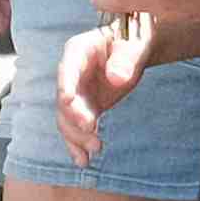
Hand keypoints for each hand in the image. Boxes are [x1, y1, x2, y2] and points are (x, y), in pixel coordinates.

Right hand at [53, 21, 143, 160]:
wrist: (135, 49)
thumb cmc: (134, 39)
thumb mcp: (135, 44)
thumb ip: (126, 59)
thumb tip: (116, 79)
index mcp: (79, 50)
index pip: (67, 68)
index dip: (66, 83)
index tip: (68, 100)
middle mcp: (71, 73)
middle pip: (65, 99)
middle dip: (75, 117)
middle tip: (91, 131)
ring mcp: (76, 92)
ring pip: (67, 118)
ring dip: (77, 136)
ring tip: (95, 149)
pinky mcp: (85, 107)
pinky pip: (77, 127)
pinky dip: (78, 144)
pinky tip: (83, 161)